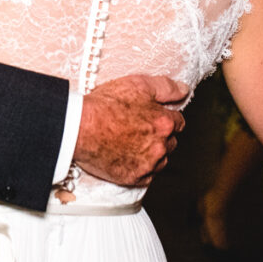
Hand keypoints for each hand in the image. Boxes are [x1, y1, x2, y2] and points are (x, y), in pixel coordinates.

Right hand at [73, 74, 188, 186]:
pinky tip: (126, 156)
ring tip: (130, 142)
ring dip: (151, 153)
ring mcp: (148, 164)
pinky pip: (146, 176)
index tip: (152, 116)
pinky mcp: (134, 178)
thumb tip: (184, 90)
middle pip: (170, 142)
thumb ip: (166, 87)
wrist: (78, 127)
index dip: (164, 117)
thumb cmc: (104, 105)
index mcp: (164, 123)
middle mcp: (160, 146)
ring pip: (160, 160)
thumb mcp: (137, 84)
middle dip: (159, 136)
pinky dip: (140, 168)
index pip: (178, 122)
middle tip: (137, 128)